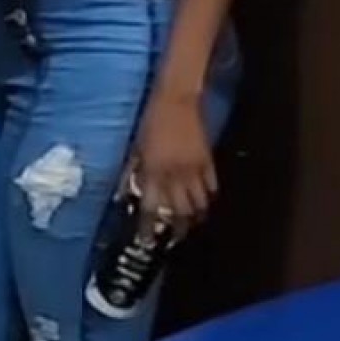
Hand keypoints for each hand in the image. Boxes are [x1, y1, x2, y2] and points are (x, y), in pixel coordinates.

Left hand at [131, 88, 217, 229]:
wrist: (176, 100)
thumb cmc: (151, 121)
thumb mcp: (136, 148)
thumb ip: (135, 172)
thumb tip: (128, 193)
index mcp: (153, 171)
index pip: (151, 207)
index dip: (148, 227)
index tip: (147, 240)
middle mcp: (174, 175)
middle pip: (179, 211)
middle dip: (177, 228)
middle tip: (175, 237)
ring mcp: (193, 169)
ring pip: (198, 203)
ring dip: (194, 216)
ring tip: (192, 224)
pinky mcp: (208, 161)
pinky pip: (211, 187)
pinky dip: (208, 197)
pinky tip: (205, 203)